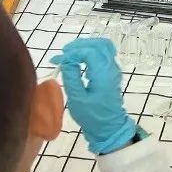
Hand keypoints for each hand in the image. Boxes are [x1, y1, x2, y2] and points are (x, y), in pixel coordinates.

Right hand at [50, 37, 136, 154]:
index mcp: (103, 74)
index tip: (58, 59)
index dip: (73, 52)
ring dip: (86, 46)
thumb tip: (66, 60)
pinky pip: (103, 54)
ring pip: (103, 47)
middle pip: (99, 44)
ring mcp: (113, 69)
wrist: (108, 127)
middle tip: (64, 53)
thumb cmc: (92, 116)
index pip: (90, 51)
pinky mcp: (110, 73)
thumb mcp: (77, 98)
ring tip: (70, 55)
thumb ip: (71, 77)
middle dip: (80, 45)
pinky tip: (79, 61)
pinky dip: (90, 52)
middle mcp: (111, 68)